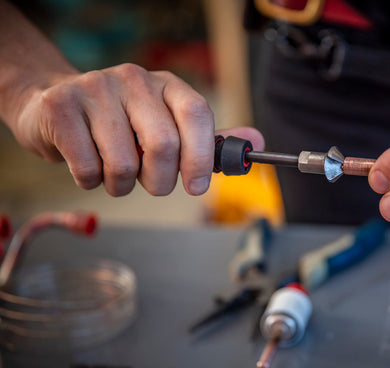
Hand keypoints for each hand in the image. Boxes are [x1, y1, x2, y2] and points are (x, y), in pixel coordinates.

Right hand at [13, 63, 263, 195]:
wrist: (54, 105)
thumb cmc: (121, 123)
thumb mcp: (168, 125)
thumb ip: (210, 139)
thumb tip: (257, 142)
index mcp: (167, 85)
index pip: (197, 114)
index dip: (201, 156)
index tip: (197, 186)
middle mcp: (134, 81)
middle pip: (163, 144)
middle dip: (160, 181)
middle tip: (152, 184)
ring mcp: (96, 89)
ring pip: (123, 163)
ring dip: (122, 185)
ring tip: (115, 173)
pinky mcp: (61, 107)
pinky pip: (88, 168)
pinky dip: (92, 182)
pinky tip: (89, 165)